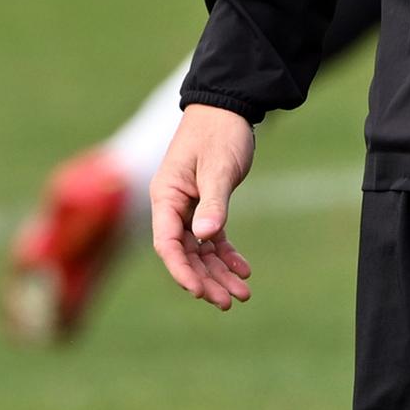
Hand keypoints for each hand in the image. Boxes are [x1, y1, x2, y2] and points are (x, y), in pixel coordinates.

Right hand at [150, 104, 258, 308]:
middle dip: (205, 280)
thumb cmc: (219, 133)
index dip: (181, 270)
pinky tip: (244, 270)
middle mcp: (172, 206)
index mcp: (165, 197)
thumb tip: (204, 238)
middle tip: (230, 301)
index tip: (199, 292)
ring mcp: (188, 208)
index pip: (167, 243)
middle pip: (184, 254)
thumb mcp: (217, 168)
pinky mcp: (206, 205)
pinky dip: (227, 255)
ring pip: (200, 251)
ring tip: (243, 293)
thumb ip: (212, 203)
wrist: (228, 107)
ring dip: (218, 273)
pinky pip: (213, 239)